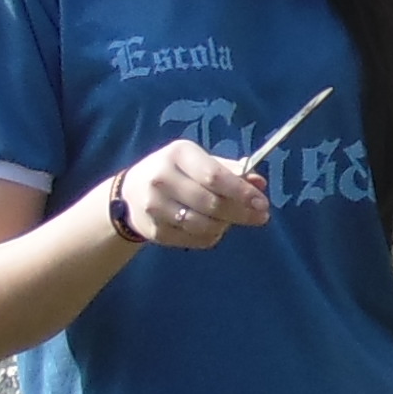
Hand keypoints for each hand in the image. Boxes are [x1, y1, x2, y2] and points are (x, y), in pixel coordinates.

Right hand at [118, 141, 268, 250]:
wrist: (130, 194)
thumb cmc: (175, 172)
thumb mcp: (200, 162)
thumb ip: (231, 171)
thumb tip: (259, 182)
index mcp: (178, 154)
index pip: (214, 176)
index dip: (241, 192)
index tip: (262, 203)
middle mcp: (162, 178)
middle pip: (211, 203)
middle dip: (240, 212)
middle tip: (260, 217)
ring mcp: (154, 206)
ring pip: (203, 224)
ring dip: (225, 225)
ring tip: (230, 220)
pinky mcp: (154, 230)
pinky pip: (193, 239)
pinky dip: (210, 236)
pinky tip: (213, 229)